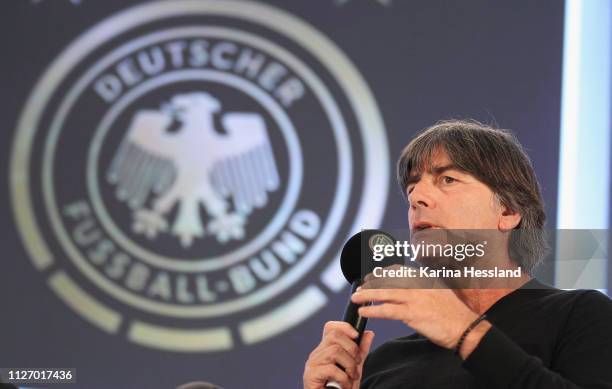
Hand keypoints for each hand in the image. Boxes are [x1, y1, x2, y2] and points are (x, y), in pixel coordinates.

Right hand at [303, 321, 374, 388]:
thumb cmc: (341, 388)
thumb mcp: (354, 368)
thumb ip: (360, 352)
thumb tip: (369, 333)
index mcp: (325, 350)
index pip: (330, 327)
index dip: (344, 327)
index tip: (357, 335)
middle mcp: (317, 354)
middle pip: (334, 335)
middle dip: (352, 349)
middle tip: (356, 365)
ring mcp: (312, 364)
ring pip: (335, 350)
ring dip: (349, 365)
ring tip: (350, 378)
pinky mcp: (310, 376)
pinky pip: (331, 368)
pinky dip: (343, 379)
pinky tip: (344, 386)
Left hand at [351, 266, 480, 350]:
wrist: (466, 328)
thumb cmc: (454, 313)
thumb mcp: (440, 291)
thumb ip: (424, 286)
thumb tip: (409, 285)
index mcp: (424, 277)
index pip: (397, 270)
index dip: (381, 273)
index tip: (371, 276)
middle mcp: (418, 284)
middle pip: (387, 280)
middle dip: (371, 284)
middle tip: (360, 289)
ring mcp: (415, 298)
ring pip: (384, 294)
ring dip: (367, 295)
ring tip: (356, 298)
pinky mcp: (413, 314)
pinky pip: (387, 310)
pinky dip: (373, 310)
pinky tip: (364, 311)